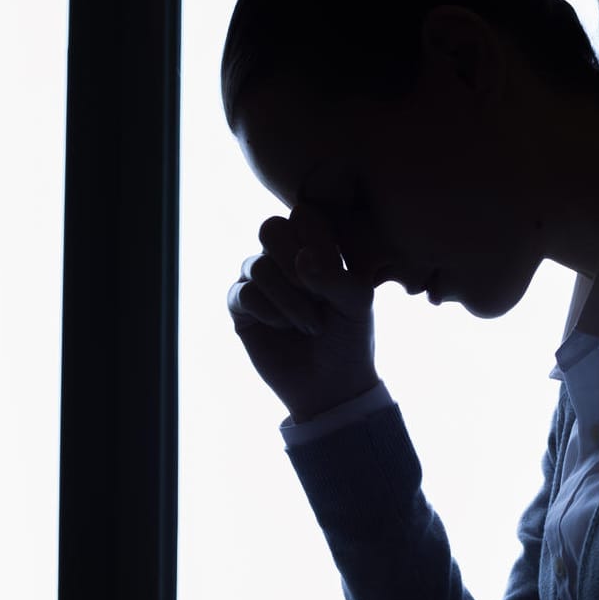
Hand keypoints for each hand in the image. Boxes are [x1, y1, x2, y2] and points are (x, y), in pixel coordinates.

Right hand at [227, 204, 378, 421]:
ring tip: (311, 325)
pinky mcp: (241, 307)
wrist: (332, 384)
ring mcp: (260, 281)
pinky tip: (285, 329)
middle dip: (294, 262)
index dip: (317, 241)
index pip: (304, 215)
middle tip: (317, 294)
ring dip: (288, 298)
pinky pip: (242, 293)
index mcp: (315, 246)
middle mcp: (283, 258)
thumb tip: (300, 259)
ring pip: (257, 265)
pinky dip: (269, 312)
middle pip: (270, 227)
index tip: (336, 274)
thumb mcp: (357, 303)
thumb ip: (335, 275)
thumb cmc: (349, 338)